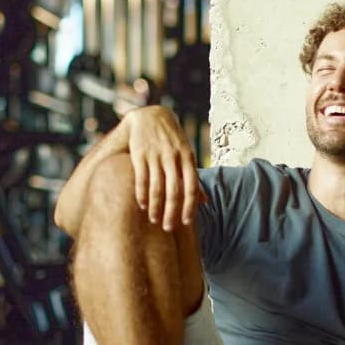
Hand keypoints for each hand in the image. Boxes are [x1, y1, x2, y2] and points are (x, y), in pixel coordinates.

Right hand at [123, 106, 199, 231]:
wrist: (150, 116)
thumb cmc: (172, 141)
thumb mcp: (187, 155)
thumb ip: (194, 177)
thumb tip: (205, 202)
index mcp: (188, 157)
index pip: (191, 187)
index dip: (189, 206)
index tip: (186, 223)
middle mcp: (173, 157)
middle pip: (174, 190)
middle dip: (171, 211)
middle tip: (168, 228)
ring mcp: (156, 155)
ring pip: (157, 187)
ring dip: (155, 207)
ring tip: (154, 220)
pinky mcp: (140, 154)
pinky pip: (141, 179)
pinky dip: (142, 194)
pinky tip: (143, 206)